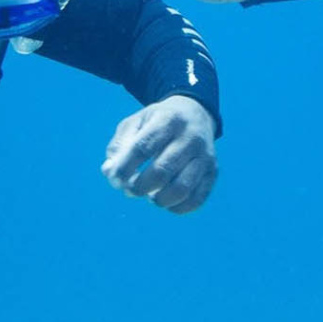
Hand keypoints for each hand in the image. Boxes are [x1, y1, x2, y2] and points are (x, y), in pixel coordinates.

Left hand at [100, 95, 217, 213]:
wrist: (195, 114)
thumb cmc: (157, 123)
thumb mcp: (135, 123)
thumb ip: (119, 146)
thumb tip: (109, 172)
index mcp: (167, 120)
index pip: (142, 148)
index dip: (124, 168)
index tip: (114, 179)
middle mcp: (190, 137)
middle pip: (162, 170)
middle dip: (139, 187)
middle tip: (130, 190)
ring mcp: (205, 156)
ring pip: (182, 188)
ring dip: (159, 199)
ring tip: (150, 196)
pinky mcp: (213, 172)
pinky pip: (197, 199)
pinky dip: (177, 208)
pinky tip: (166, 201)